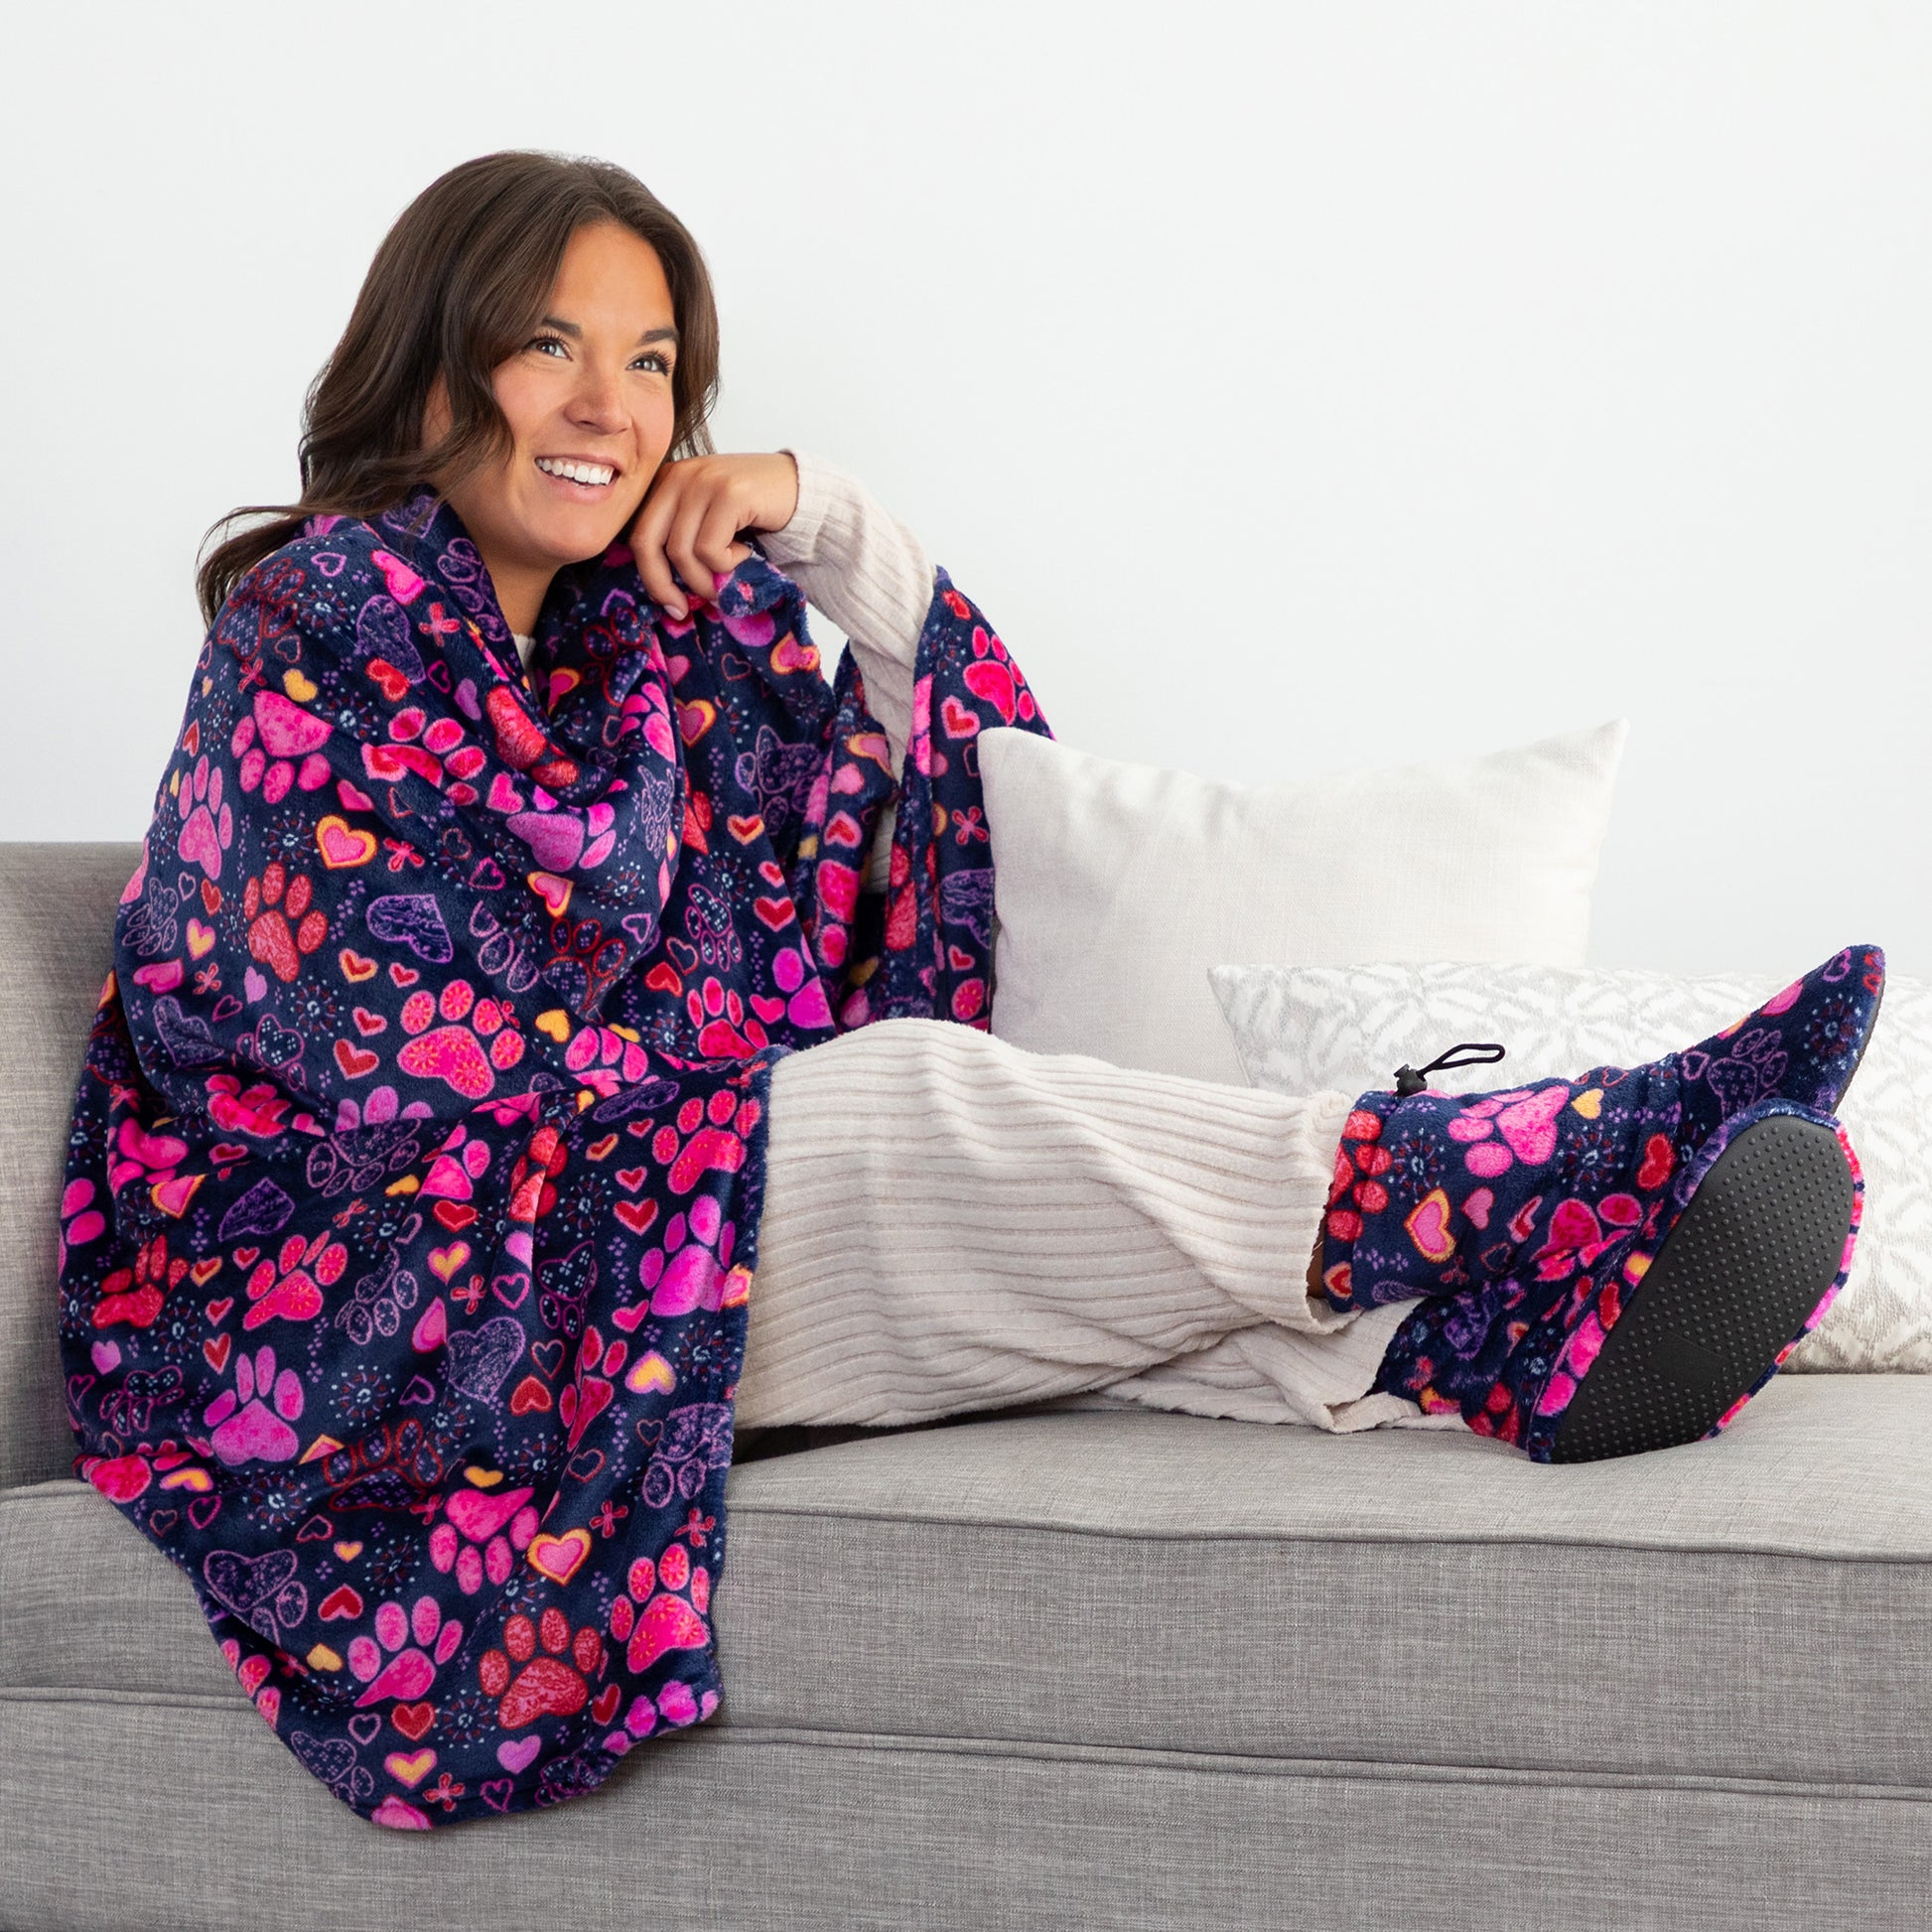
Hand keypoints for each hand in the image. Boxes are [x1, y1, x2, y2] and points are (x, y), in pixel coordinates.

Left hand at [627, 451, 799, 618]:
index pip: (638, 536)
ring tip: (729, 572)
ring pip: (682, 552)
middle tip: (685, 608)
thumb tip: (661, 591)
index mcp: (666, 482)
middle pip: (648, 543)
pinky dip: (728, 563)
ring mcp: (703, 481)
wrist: (800, 490)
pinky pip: (711, 549)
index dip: (650, 576)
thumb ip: (681, 540)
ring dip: (706, 578)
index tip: (671, 605)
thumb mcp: (707, 521)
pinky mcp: (730, 493)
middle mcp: (679, 476)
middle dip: (664, 584)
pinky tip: (745, 551)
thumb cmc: (752, 513)